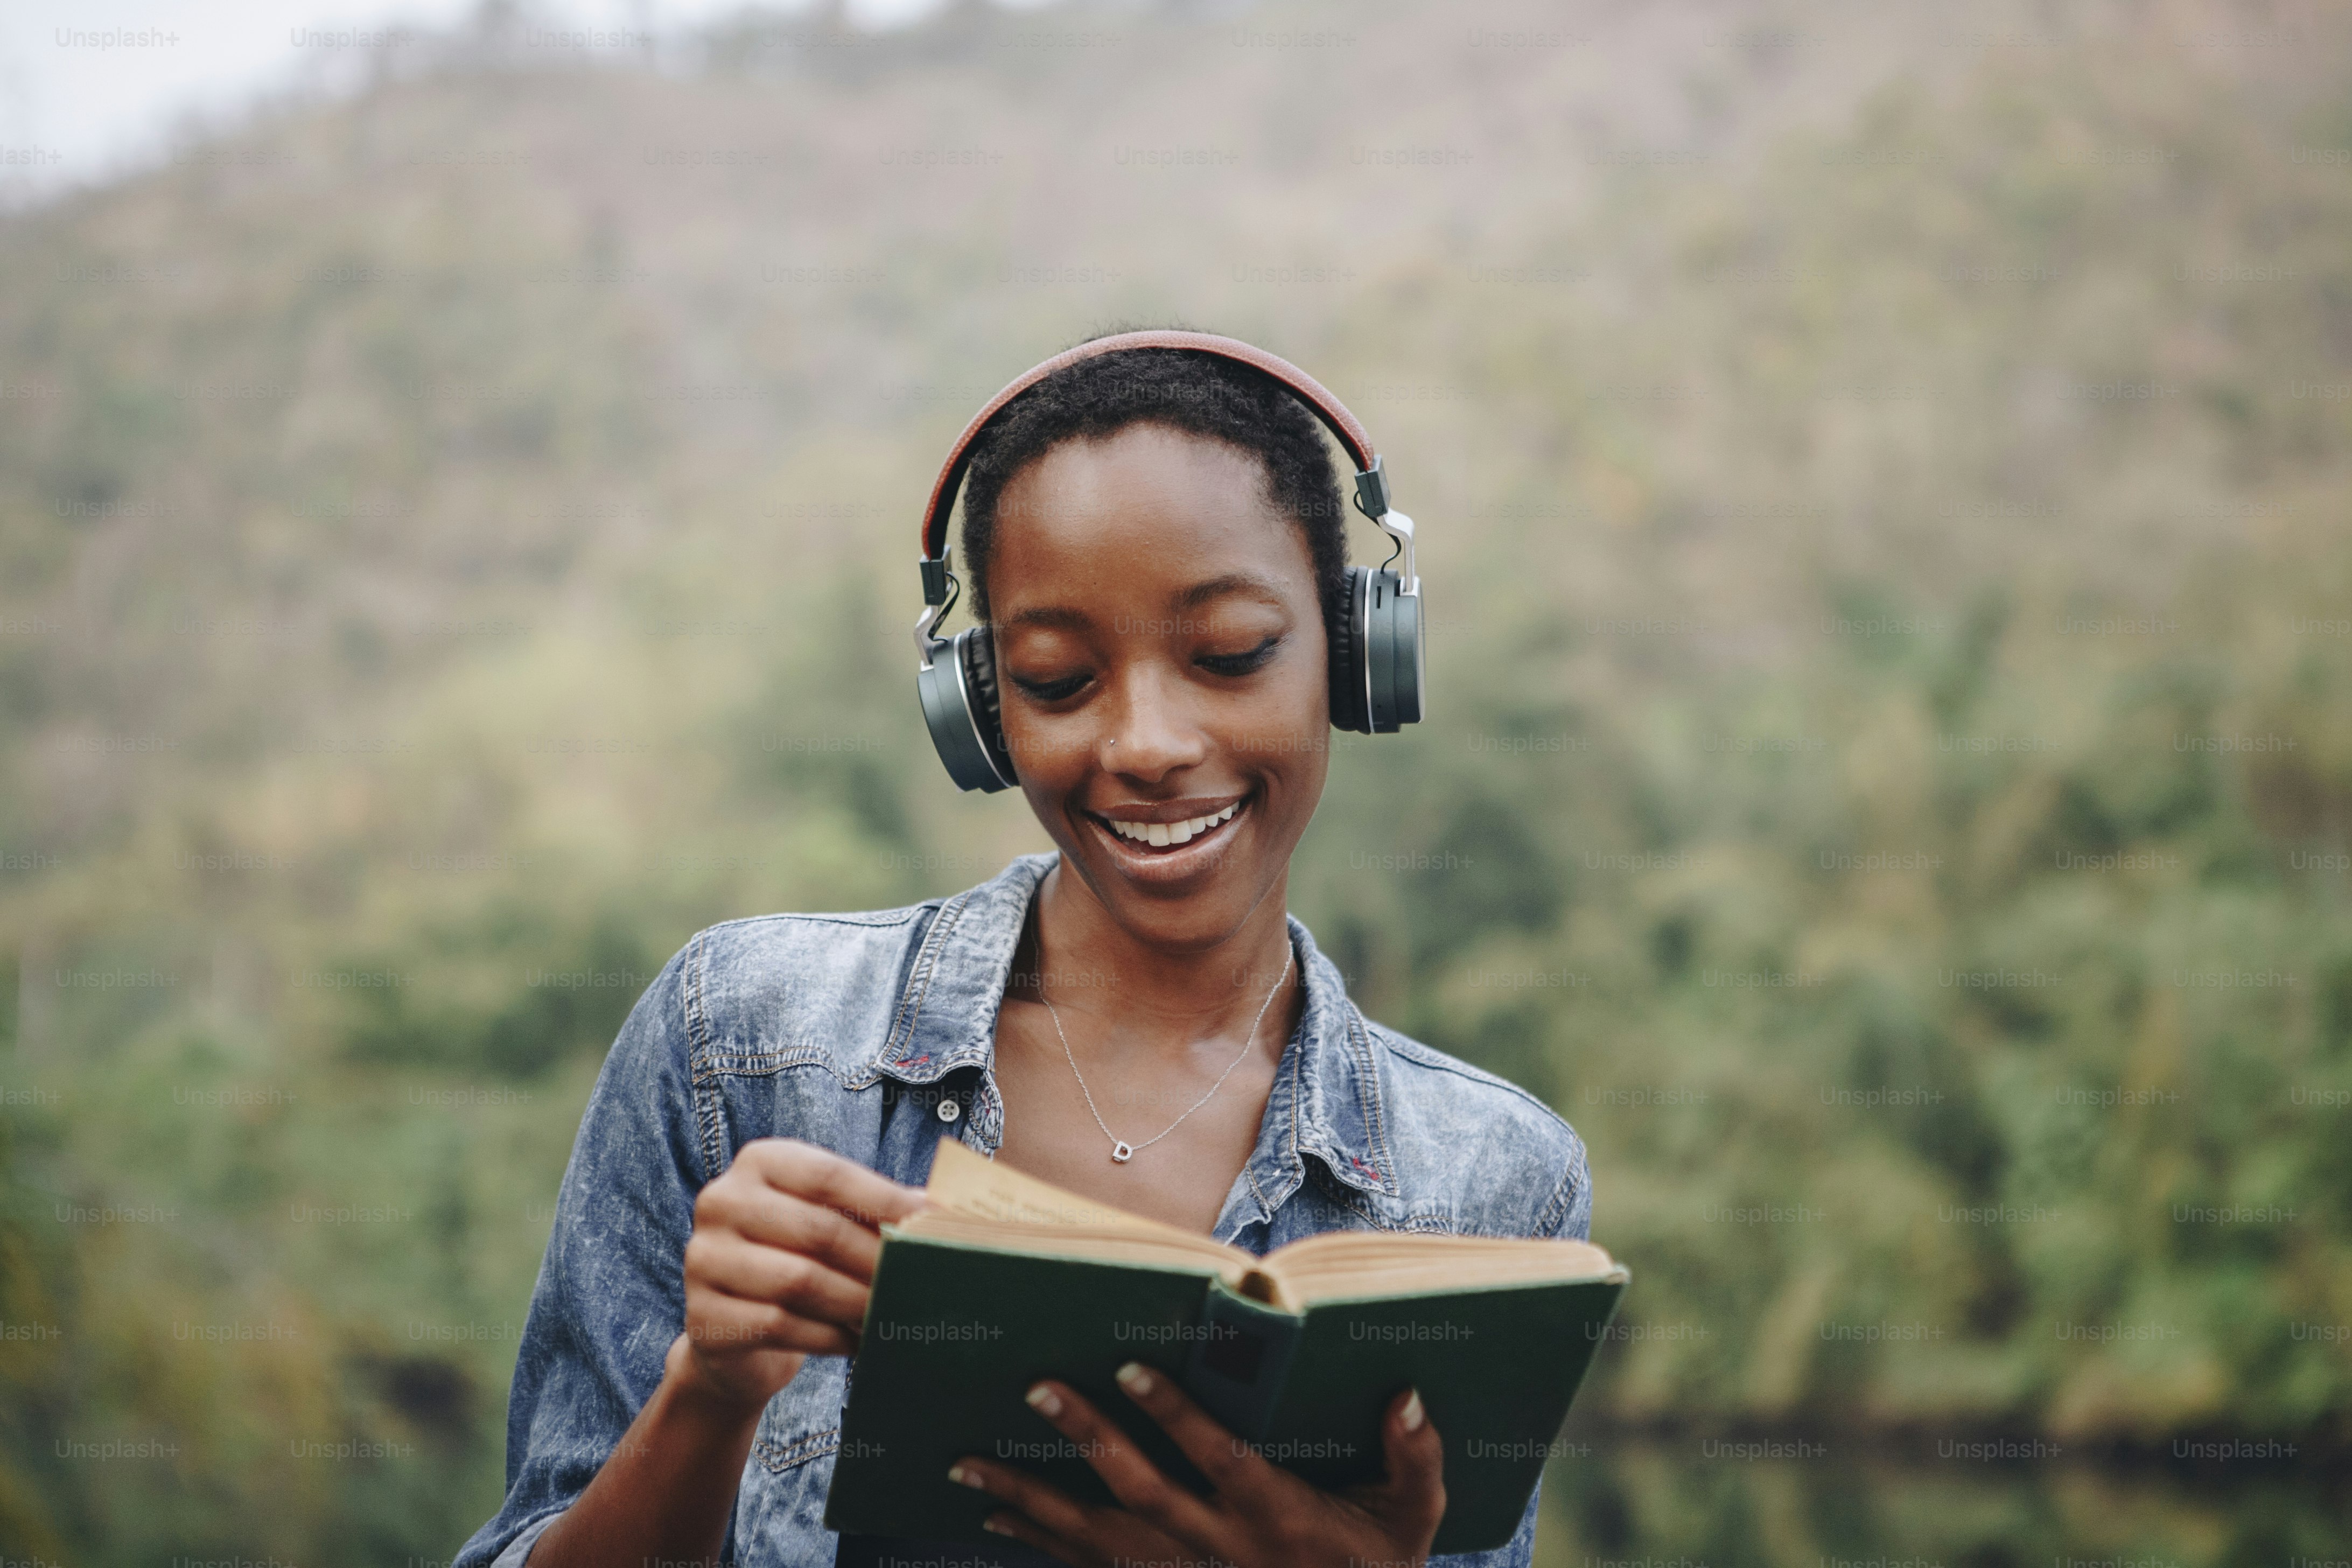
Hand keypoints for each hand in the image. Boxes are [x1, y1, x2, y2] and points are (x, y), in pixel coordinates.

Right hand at [668, 1137, 928, 1413]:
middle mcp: (721, 1202)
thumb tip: (947, 1208)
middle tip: (920, 1281)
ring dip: (858, 1302)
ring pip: (800, 1282)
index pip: (828, 1175)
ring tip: (894, 1314)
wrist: (735, 1334)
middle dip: (877, 1260)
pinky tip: (858, 1341)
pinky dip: (829, 1335)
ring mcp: (703, 1259)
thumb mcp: (828, 1221)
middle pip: (818, 1231)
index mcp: (758, 1162)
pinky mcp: (703, 1317)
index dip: (885, 1199)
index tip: (934, 1221)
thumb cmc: (797, 1262)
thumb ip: (876, 1209)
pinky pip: (779, 1325)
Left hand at [947, 1362, 1445, 1567]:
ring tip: (968, 1463)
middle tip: (1036, 1388)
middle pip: (1140, 1493)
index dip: (1173, 1414)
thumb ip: (1415, 1457)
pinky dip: (1035, 1543)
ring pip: (1094, 1540)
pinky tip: (992, 1519)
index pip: (1216, 1458)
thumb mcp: (1413, 1520)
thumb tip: (1408, 1393)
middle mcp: (1219, 1550)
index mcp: (1276, 1517)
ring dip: (1029, 1501)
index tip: (1129, 1368)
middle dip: (1086, 1438)